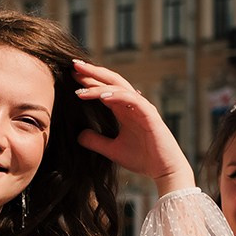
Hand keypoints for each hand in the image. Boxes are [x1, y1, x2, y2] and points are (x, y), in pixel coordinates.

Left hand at [71, 59, 192, 194]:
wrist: (163, 170)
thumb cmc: (143, 159)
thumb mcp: (112, 150)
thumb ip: (96, 141)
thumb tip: (78, 135)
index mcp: (124, 110)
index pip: (104, 89)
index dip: (89, 81)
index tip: (72, 75)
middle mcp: (132, 104)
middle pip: (111, 81)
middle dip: (93, 72)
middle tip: (74, 65)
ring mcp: (142, 107)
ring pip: (119, 87)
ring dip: (99, 84)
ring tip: (80, 84)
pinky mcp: (150, 114)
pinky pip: (132, 99)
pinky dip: (117, 95)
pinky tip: (101, 95)